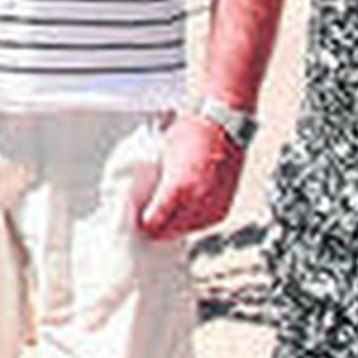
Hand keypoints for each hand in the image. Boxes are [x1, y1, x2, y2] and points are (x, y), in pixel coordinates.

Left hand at [137, 112, 243, 239]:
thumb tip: (138, 191)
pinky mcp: (223, 206)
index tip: (135, 224)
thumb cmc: (190, 133)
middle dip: (156, 229)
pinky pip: (204, 224)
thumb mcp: (160, 154)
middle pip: (170, 230)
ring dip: (174, 228)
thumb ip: (151, 177)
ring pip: (187, 230)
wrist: (221, 127)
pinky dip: (191, 223)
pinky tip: (182, 217)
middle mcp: (196, 200)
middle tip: (145, 227)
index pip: (155, 220)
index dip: (143, 224)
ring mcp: (212, 204)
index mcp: (178, 187)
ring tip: (162, 223)